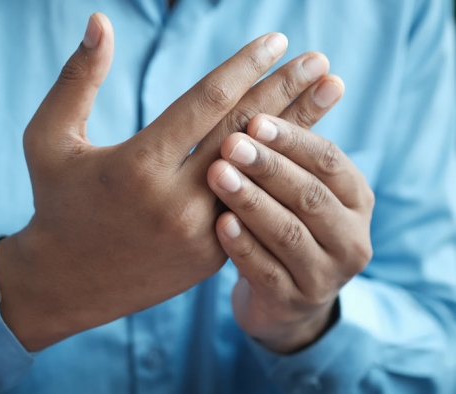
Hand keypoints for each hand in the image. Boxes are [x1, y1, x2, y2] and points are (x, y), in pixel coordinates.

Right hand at [0, 13, 333, 350]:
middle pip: (245, 132)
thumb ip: (77, 79)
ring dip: (300, 130)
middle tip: (321, 61)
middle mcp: (175, 201)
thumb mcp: (48, 138)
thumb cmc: (56, 204)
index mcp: (137, 165)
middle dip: (288, 91)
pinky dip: (279, 173)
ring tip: (330, 93)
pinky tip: (303, 147)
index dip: (246, 66)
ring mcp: (200, 233)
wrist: (66, 281)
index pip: (207, 102)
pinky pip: (254, 204)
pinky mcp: (211, 256)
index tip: (277, 40)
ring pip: (261, 172)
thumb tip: (101, 20)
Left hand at [207, 105, 374, 352]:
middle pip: (310, 196)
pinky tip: (219, 223)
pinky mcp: (292, 302)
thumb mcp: (300, 187)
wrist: (285, 296)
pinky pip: (266, 272)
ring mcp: (324, 276)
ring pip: (289, 233)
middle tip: (231, 143)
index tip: (255, 117)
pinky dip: (243, 245)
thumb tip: (313, 72)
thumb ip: (297, 146)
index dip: (293, 138)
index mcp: (357, 200)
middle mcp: (352, 238)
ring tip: (218, 174)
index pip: (330, 161)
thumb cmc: (288, 223)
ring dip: (253, 200)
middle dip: (270, 167)